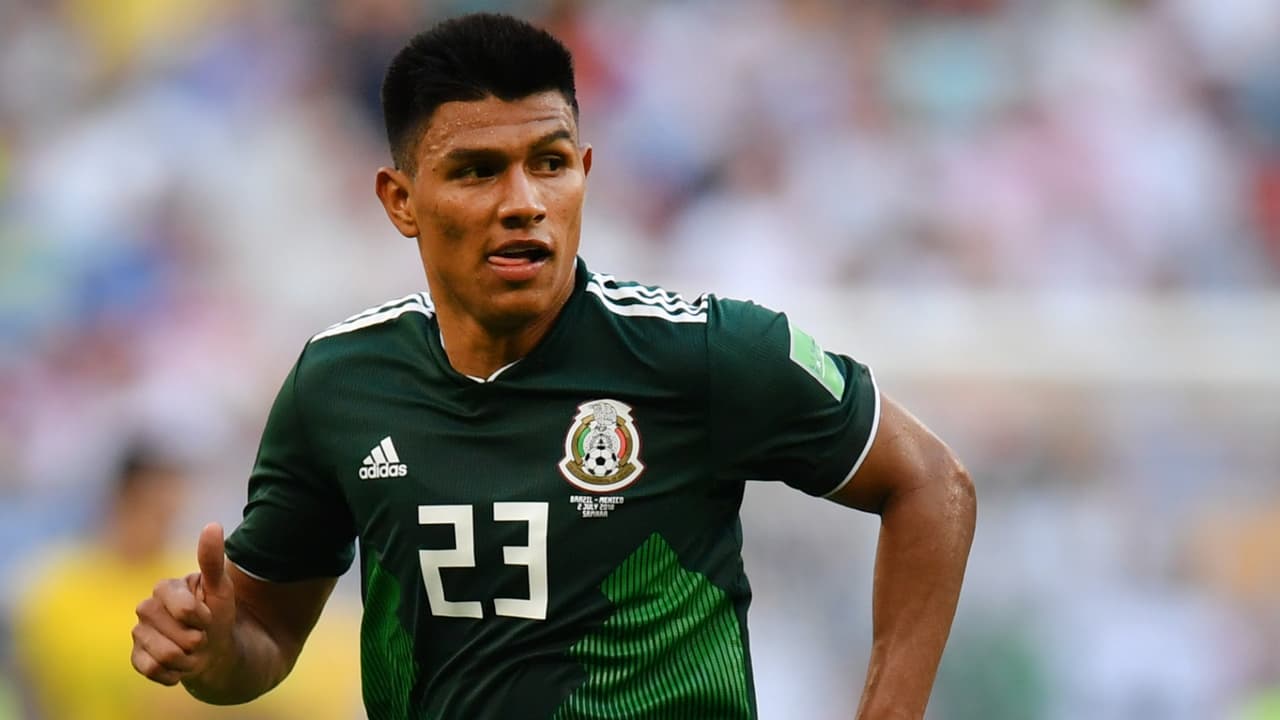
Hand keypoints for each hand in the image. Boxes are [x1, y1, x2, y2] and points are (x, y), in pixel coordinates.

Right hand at [131, 523, 237, 686]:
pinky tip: (180, 666)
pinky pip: (153, 670)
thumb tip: (212, 524)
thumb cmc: (217, 616)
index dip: (201, 618)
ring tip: (192, 651)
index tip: (208, 617)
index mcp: (164, 588)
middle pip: (173, 635)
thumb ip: (212, 559)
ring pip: (164, 655)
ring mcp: (138, 633)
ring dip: (188, 659)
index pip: (183, 609)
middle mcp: (145, 608)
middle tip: (200, 636)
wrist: (213, 651)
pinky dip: (174, 674)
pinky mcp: (135, 658)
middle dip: (196, 640)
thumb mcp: (221, 589)